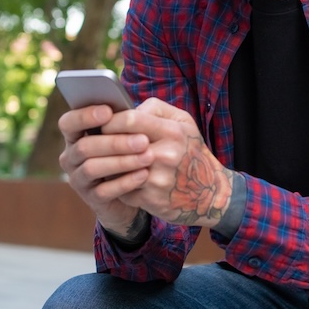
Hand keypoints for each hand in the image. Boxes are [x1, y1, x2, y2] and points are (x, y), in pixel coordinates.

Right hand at [58, 103, 153, 238]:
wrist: (133, 191)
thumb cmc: (129, 152)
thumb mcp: (126, 133)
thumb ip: (123, 120)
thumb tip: (132, 110)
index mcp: (75, 135)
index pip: (68, 122)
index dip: (84, 116)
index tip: (108, 111)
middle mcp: (71, 157)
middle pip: (84, 146)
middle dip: (115, 142)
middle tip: (143, 140)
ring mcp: (79, 179)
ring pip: (92, 168)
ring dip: (122, 162)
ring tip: (148, 157)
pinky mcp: (92, 199)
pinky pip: (104, 191)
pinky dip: (125, 182)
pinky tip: (144, 175)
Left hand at [112, 99, 233, 228]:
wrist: (211, 194)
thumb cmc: (191, 152)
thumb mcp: (184, 123)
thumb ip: (155, 109)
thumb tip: (126, 108)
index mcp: (172, 132)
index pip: (129, 120)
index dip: (110, 120)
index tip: (103, 123)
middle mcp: (165, 155)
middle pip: (119, 145)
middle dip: (103, 143)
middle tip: (97, 142)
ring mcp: (157, 180)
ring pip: (116, 168)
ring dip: (107, 164)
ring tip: (104, 159)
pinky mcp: (151, 200)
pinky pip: (121, 189)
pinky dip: (117, 184)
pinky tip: (120, 180)